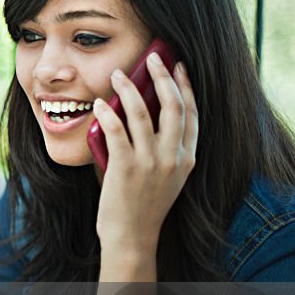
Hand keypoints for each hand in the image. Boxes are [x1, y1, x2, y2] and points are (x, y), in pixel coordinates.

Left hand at [92, 53, 197, 258]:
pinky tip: (101, 103)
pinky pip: (116, 130)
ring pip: (142, 112)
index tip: (179, 66)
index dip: (185, 87)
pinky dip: (108, 112)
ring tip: (118, 74)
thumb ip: (161, 149)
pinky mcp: (126, 167)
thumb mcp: (166, 177)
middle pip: (173, 105)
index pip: (192, 114)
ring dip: (129, 88)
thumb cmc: (143, 206)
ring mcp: (150, 162)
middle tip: (153, 57)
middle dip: (163, 76)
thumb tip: (139, 114)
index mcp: (187, 158)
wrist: (132, 237)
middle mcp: (173, 157)